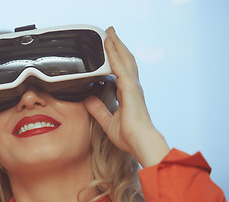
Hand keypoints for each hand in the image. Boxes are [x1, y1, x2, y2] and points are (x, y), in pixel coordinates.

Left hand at [84, 27, 169, 166]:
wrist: (140, 141)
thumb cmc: (129, 135)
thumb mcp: (107, 121)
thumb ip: (98, 109)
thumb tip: (88, 99)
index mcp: (128, 94)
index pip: (122, 71)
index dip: (117, 59)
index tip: (111, 50)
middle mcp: (132, 87)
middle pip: (125, 60)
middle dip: (118, 46)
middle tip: (111, 33)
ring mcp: (132, 85)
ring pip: (124, 58)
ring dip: (116, 44)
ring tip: (110, 32)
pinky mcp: (129, 86)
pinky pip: (119, 65)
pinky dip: (113, 52)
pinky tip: (108, 43)